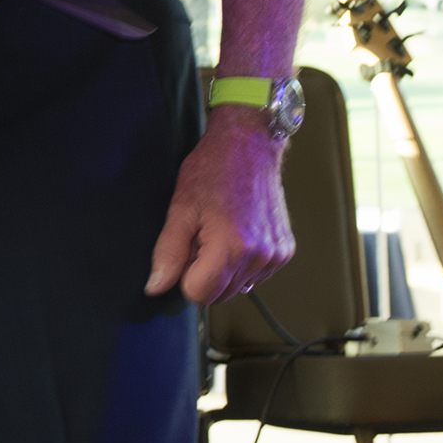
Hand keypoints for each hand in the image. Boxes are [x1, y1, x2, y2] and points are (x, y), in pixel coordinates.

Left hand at [147, 110, 294, 305]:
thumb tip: (156, 288)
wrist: (249, 147)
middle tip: (200, 236)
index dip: (184, 276)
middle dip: (203, 273)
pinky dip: (241, 263)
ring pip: (237, 287)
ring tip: (219, 231)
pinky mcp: (286, 252)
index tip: (185, 249)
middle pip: (219, 294)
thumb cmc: (211, 172)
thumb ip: (168, 253)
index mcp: (232, 247)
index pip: (200, 294)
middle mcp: (261, 257)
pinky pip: (254, 275)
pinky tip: (236, 233)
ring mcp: (277, 256)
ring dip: (222, 268)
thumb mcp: (180, 209)